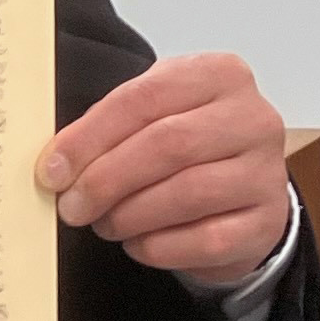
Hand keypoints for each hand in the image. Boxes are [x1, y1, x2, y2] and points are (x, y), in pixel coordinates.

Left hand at [36, 53, 292, 292]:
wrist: (242, 193)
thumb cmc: (187, 147)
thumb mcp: (152, 115)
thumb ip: (109, 127)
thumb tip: (58, 163)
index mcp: (219, 75)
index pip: (144, 99)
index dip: (90, 137)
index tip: (53, 169)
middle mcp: (253, 118)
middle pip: (168, 144)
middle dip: (107, 180)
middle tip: (72, 206)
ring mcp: (265, 172)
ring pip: (186, 194)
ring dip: (129, 215)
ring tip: (103, 223)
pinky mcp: (266, 223)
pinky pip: (203, 240)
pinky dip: (157, 246)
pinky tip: (137, 242)